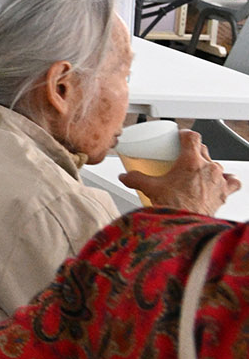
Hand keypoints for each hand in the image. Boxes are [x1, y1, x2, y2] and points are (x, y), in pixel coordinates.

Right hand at [119, 129, 239, 214]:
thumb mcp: (150, 188)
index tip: (180, 137)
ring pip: (216, 163)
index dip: (185, 134)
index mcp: (191, 161)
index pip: (192, 136)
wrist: (187, 225)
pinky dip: (227, 179)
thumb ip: (135, 179)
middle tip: (181, 157)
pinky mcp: (225, 192)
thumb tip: (125, 177)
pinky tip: (221, 180)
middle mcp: (208, 168)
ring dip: (207, 165)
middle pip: (203, 149)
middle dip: (193, 150)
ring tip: (197, 171)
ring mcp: (219, 179)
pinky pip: (232, 180)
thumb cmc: (175, 207)